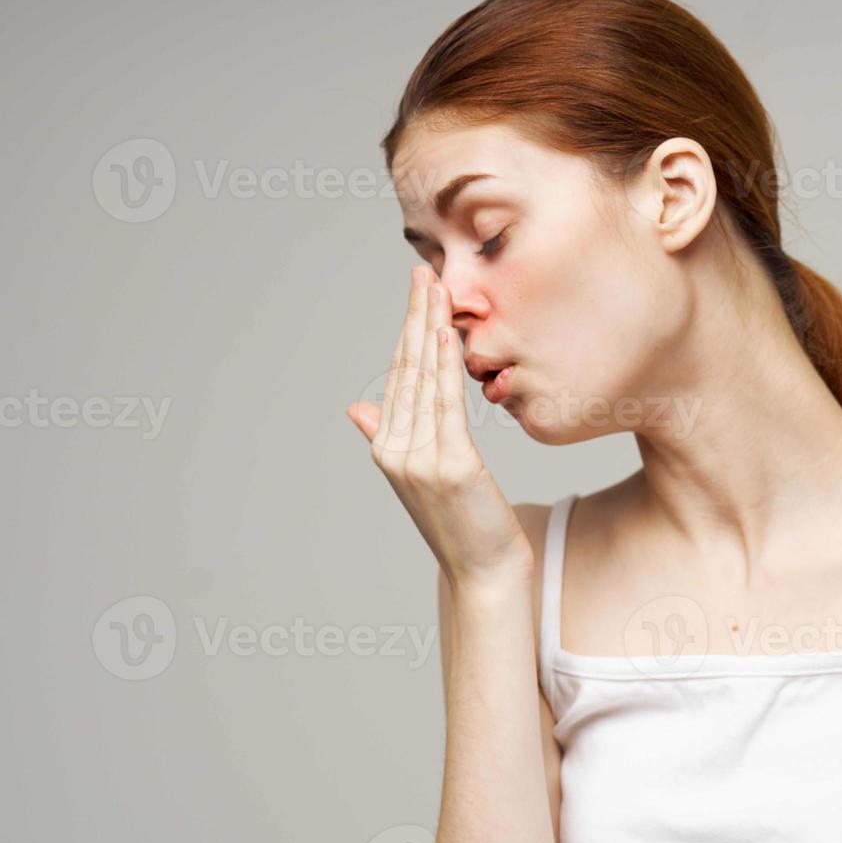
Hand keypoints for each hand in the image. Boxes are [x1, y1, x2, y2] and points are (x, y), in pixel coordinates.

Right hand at [346, 266, 532, 589]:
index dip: (408, 330)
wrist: (483, 570)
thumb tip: (356, 408)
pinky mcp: (450, 466)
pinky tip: (446, 334)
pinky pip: (445, 407)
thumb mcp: (424, 477)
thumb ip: (388, 437)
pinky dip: (444, 367)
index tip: (419, 291)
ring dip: (429, 330)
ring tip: (436, 289)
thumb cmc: (465, 522)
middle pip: (406, 370)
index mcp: (388, 448)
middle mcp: (396, 451)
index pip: (398, 376)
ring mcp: (419, 459)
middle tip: (423, 272)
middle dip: (415, 317)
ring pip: (423, 381)